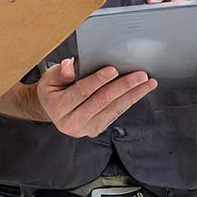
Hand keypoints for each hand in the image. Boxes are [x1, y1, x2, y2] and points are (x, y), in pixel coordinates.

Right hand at [35, 59, 156, 137]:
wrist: (50, 109)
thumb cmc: (52, 89)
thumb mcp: (49, 77)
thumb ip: (60, 72)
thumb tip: (70, 66)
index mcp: (58, 108)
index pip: (81, 92)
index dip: (98, 80)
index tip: (113, 69)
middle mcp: (71, 122)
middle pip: (101, 102)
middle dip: (123, 87)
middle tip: (140, 75)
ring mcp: (85, 129)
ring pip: (113, 110)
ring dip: (132, 95)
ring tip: (147, 83)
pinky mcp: (96, 130)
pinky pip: (115, 115)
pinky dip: (128, 102)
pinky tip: (139, 92)